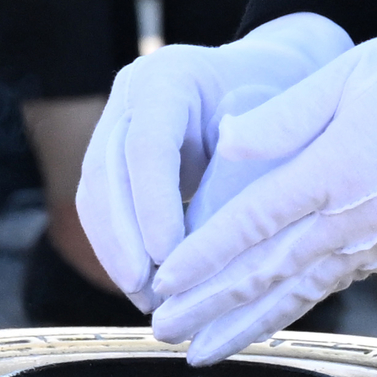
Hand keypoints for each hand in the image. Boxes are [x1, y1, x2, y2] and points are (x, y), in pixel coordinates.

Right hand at [75, 13, 354, 304]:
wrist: (266, 75)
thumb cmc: (282, 100)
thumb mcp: (275, 123)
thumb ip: (245, 172)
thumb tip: (219, 244)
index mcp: (171, 76)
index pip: (148, 145)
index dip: (153, 204)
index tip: (169, 256)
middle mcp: (133, 94)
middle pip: (105, 171)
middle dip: (122, 239)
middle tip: (148, 292)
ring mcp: (116, 121)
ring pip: (94, 193)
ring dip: (116, 253)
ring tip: (148, 301)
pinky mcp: (115, 155)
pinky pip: (103, 208)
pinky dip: (120, 250)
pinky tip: (146, 288)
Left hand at [142, 14, 376, 362]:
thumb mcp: (346, 73)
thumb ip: (282, 115)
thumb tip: (225, 139)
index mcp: (335, 170)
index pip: (252, 224)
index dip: (202, 256)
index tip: (162, 282)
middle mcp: (356, 217)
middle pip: (267, 273)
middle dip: (209, 306)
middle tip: (160, 330)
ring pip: (301, 292)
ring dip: (247, 324)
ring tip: (202, 350)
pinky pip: (336, 283)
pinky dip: (295, 307)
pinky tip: (269, 320)